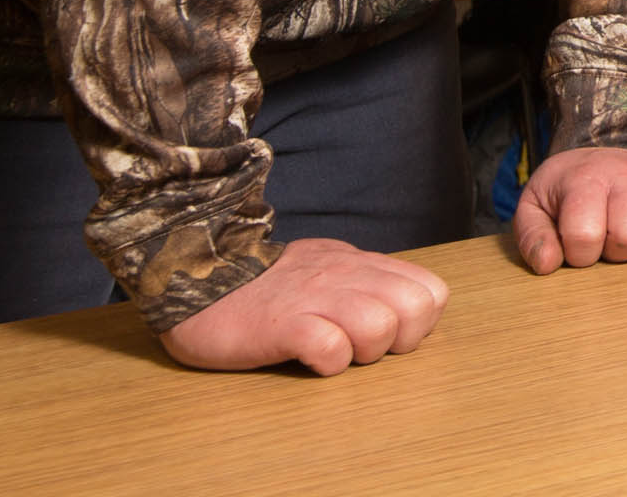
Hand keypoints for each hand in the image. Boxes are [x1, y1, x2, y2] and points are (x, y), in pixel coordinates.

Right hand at [159, 238, 446, 375]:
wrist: (196, 275)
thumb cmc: (265, 282)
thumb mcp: (326, 265)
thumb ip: (363, 279)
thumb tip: (397, 302)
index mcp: (359, 264)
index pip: (430, 291)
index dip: (420, 322)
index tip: (390, 333)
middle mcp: (345, 276)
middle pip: (416, 308)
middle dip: (401, 340)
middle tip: (364, 347)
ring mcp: (314, 299)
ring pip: (379, 327)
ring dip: (363, 351)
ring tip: (334, 351)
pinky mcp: (282, 326)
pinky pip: (329, 348)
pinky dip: (327, 362)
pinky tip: (308, 359)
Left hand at [513, 146, 626, 273]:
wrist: (600, 159)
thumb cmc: (568, 191)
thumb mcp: (535, 208)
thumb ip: (532, 237)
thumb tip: (548, 263)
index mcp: (586, 177)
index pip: (585, 236)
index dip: (579, 254)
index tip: (578, 244)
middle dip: (619, 251)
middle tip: (610, 238)